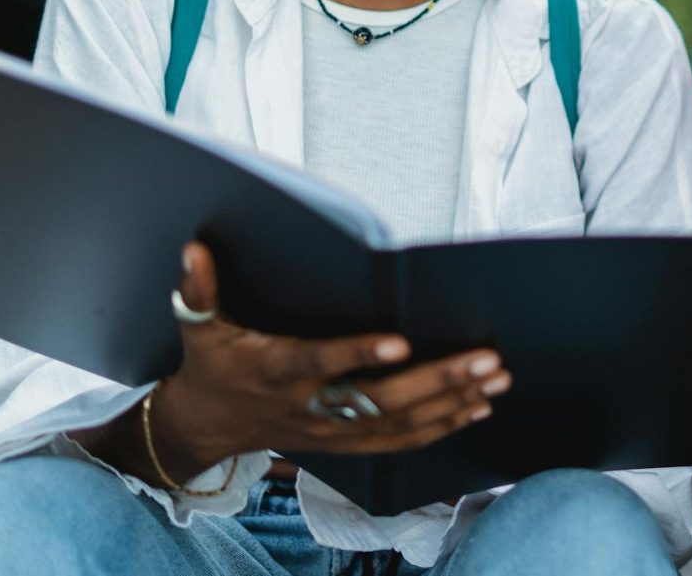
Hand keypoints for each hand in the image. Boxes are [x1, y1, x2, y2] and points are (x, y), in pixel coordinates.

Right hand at [153, 242, 511, 474]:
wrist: (206, 426)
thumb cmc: (212, 363)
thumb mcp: (197, 327)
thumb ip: (199, 290)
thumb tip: (194, 247)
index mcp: (277, 371)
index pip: (320, 363)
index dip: (357, 355)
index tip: (400, 343)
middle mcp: (310, 406)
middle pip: (380, 400)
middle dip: (438, 380)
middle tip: (487, 358)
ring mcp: (331, 431)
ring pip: (399, 425)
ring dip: (452, 403)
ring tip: (497, 378)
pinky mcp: (345, 443)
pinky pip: (399, 443)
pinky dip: (441, 427)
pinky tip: (477, 408)